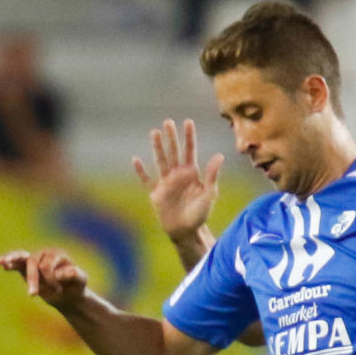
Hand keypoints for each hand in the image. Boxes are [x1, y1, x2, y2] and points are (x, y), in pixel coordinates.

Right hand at [0, 248, 87, 308]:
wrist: (68, 295)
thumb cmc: (75, 287)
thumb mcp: (81, 282)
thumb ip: (74, 274)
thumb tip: (59, 272)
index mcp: (58, 255)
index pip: (47, 265)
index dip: (51, 280)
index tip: (59, 290)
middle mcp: (45, 254)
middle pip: (33, 262)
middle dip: (33, 279)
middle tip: (34, 296)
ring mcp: (35, 260)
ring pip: (22, 257)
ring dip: (13, 260)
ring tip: (4, 262)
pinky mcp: (27, 268)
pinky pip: (17, 262)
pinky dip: (9, 262)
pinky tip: (1, 263)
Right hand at [132, 119, 221, 240]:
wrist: (187, 232)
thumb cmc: (200, 214)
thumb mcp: (209, 194)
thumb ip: (212, 175)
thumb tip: (219, 155)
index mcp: (192, 173)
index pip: (190, 150)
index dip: (189, 137)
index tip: (188, 122)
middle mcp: (178, 175)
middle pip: (173, 152)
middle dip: (171, 137)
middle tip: (168, 121)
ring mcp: (166, 183)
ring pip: (161, 161)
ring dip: (157, 147)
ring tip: (154, 132)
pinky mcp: (156, 194)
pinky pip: (147, 180)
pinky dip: (141, 172)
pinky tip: (136, 160)